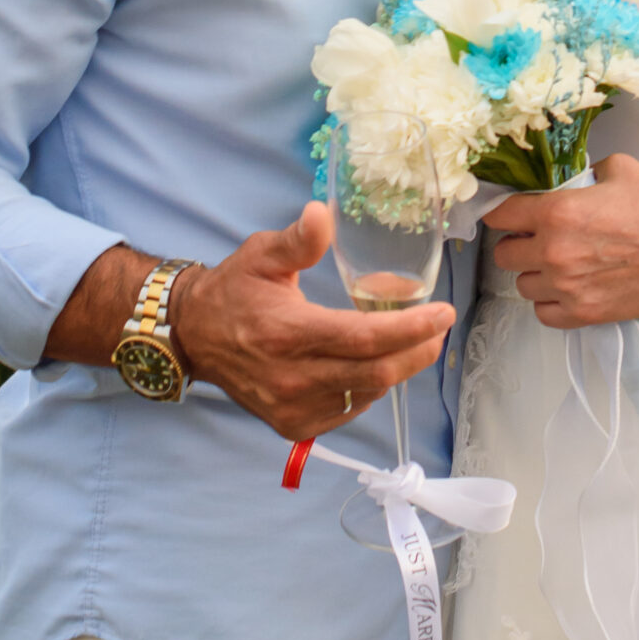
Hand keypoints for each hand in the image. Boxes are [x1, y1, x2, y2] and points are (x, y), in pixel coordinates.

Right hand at [54, 213, 453, 439]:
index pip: (365, 338)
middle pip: (376, 373)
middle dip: (417, 351)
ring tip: (409, 341)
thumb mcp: (262, 254)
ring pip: (366, 394)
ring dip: (396, 369)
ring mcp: (293, 407)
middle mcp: (292, 378)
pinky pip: (348, 411)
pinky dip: (369, 388)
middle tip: (437, 328)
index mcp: (288, 333)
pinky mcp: (292, 425)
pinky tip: (373, 365)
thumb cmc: (234, 290)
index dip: (411, 328)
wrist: (194, 336)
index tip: (444, 313)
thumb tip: (324, 214)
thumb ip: (298, 240)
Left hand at [483, 154, 638, 328]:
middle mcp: (554, 252)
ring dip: (535, 274)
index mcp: (557, 212)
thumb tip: (566, 184)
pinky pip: (543, 313)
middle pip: (504, 254)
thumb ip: (580, 176)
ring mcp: (567, 287)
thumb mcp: (616, 169)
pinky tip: (567, 288)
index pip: (500, 215)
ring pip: (522, 285)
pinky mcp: (583, 313)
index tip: (510, 216)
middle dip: (518, 244)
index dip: (502, 213)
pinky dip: (550, 302)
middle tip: (538, 239)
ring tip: (558, 265)